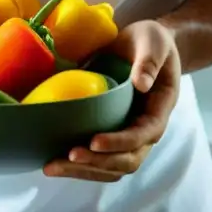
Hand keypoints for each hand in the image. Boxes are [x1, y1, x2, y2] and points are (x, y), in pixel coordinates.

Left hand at [44, 20, 180, 182]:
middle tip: (68, 156)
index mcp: (160, 109)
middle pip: (127, 160)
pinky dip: (77, 165)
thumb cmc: (151, 41)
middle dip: (97, 163)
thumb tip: (141, 84)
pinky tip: (53, 161)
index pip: (143, 135)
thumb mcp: (154, 42)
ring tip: (51, 166)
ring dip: (83, 170)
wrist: (146, 45)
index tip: (94, 141)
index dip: (120, 142)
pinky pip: (98, 158)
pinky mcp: (111, 133)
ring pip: (111, 167)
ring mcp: (128, 135)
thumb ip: (150, 61)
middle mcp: (146, 130)